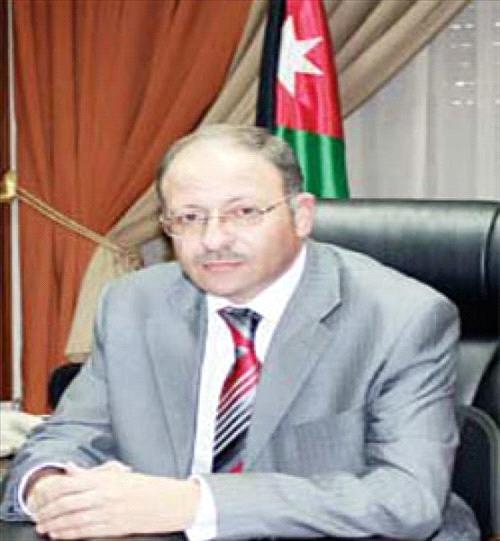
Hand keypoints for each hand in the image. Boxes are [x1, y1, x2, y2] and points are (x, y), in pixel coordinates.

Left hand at [28, 461, 199, 538]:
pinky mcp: (111, 528)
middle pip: (66, 503)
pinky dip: (68, 534)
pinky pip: (84, 532)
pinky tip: (59, 534)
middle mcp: (104, 495)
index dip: (50, 492)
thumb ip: (91, 472)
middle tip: (38, 515)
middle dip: (48, 511)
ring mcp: (107, 512)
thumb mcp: (118, 474)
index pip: (69, 484)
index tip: (41, 496)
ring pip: (72, 520)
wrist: (167, 502)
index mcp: (105, 479)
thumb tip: (69, 469)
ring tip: (44, 527)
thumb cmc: (144, 486)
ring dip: (54, 525)